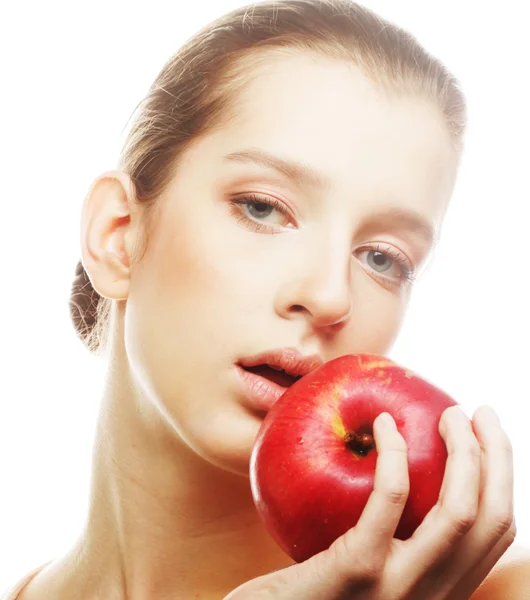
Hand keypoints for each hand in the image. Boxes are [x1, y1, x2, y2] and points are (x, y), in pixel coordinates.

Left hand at [225, 405, 515, 599]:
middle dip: (496, 456)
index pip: (494, 534)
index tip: (489, 435)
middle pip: (491, 521)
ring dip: (464, 452)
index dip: (502, 478)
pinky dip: (393, 454)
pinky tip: (382, 423)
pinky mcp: (356, 572)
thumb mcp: (367, 574)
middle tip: (477, 410)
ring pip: (458, 513)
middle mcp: (431, 599)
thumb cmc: (307, 592)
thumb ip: (392, 542)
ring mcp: (398, 591)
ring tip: (449, 412)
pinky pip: (389, 500)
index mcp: (438, 592)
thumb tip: (403, 476)